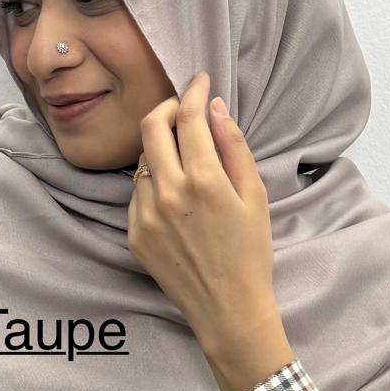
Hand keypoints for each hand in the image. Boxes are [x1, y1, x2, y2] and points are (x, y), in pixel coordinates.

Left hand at [127, 72, 277, 348]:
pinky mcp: (135, 234)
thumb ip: (233, 147)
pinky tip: (175, 194)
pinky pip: (137, 192)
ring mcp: (146, 215)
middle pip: (151, 126)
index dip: (193, 91)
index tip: (199, 81)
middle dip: (166, 107)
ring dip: (160, 147)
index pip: (188, 116)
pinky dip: (153, 182)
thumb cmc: (250, 252)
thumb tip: (214, 108)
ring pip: (143, 159)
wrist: (228, 309)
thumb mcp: (255, 196)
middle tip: (182, 108)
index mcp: (203, 180)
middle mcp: (168, 193)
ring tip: (184, 157)